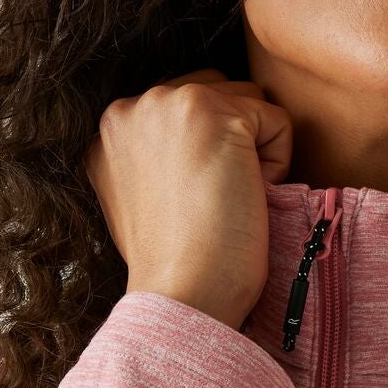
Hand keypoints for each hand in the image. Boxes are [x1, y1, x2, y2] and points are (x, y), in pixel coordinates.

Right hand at [86, 67, 295, 329]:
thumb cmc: (176, 267)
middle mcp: (128, 106)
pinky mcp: (211, 110)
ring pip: (248, 102)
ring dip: (255, 151)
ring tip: (228, 201)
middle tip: (215, 204)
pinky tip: (245, 200)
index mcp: (109, 131)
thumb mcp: (145, 199)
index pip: (182, 108)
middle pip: (216, 93)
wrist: (183, 294)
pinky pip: (277, 121)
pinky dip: (278, 163)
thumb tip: (204, 145)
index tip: (195, 205)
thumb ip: (158, 157)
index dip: (208, 154)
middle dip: (233, 142)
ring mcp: (166, 102)